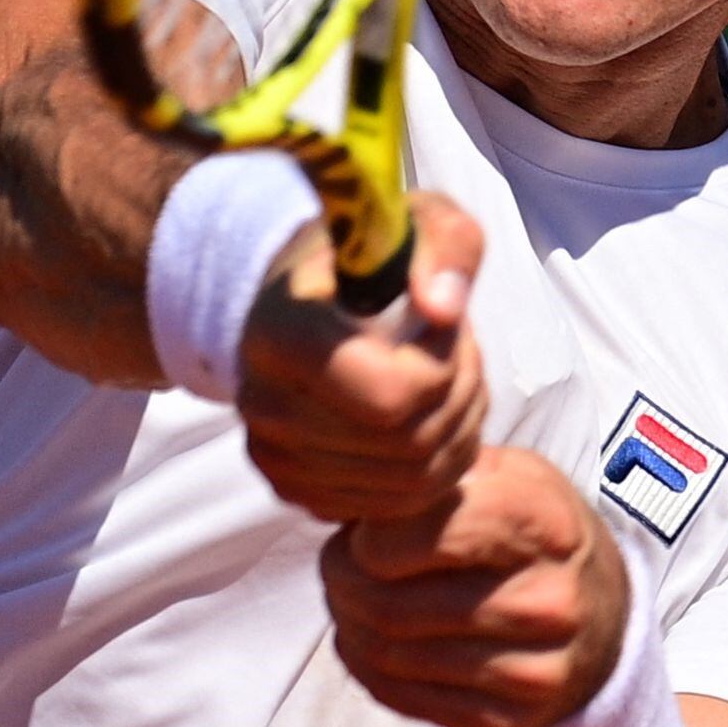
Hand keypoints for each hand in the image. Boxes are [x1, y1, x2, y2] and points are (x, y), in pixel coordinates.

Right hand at [237, 189, 490, 521]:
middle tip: (463, 355)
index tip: (449, 327)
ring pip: (408, 482)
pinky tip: (433, 419)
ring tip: (451, 381)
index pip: (392, 398)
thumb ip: (446, 245)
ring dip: (456, 433)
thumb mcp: (419, 219)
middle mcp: (264, 404)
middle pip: (408, 445)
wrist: (308, 298)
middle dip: (460, 399)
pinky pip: (393, 507)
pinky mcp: (297, 491)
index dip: (445, 368)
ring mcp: (276, 457)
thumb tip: (444, 310)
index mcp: (283, 333)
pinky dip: (434, 470)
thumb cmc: (371, 255)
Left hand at [321, 445, 630, 726]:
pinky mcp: (510, 719)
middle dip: (341, 583)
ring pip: (389, 655)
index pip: (417, 533)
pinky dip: (368, 669)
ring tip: (351, 600)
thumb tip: (358, 499)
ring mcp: (533, 668)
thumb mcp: (508, 476)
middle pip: (390, 603)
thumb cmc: (532, 531)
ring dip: (349, 625)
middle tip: (337, 567)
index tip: (364, 531)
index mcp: (542, 519)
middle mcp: (547, 598)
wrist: (603, 616)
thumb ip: (441, 478)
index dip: (367, 534)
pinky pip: (403, 700)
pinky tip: (372, 642)